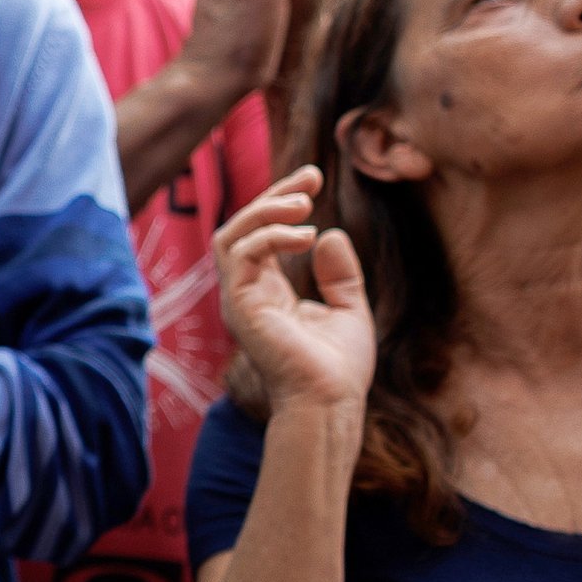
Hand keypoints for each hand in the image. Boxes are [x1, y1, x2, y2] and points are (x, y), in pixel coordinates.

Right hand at [218, 167, 374, 409]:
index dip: (283, 201)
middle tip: (311, 178)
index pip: (262, 234)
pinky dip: (272, 236)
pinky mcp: (240, 305)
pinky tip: (306, 236)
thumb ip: (338, 274)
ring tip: (305, 203)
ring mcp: (240, 299)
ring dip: (266, 210)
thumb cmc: (338, 368)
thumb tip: (330, 233)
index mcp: (268, 292)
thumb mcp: (349, 309)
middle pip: (241, 227)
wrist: (330, 403)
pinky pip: (242, 254)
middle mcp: (247, 293)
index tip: (314, 178)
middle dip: (273, 196)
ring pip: (232, 234)